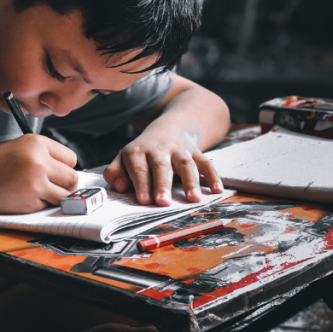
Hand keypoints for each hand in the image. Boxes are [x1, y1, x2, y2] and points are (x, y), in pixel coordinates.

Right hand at [0, 134, 78, 214]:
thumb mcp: (14, 149)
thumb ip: (40, 156)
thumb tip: (63, 173)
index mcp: (36, 142)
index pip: (70, 158)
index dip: (61, 167)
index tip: (52, 172)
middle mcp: (39, 160)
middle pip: (72, 177)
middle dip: (61, 184)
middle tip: (43, 186)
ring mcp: (37, 181)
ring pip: (65, 195)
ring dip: (53, 197)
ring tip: (30, 192)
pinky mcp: (30, 201)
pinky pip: (47, 206)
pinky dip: (38, 206)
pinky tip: (20, 198)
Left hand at [104, 127, 222, 205]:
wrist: (167, 129)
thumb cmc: (142, 153)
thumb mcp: (123, 158)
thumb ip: (115, 172)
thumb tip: (119, 186)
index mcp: (137, 152)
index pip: (139, 169)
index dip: (141, 184)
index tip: (144, 200)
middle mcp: (159, 150)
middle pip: (161, 166)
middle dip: (162, 185)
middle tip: (163, 202)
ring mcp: (179, 150)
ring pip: (186, 165)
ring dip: (190, 182)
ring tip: (194, 199)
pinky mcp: (196, 152)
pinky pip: (206, 163)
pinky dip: (213, 176)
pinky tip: (217, 190)